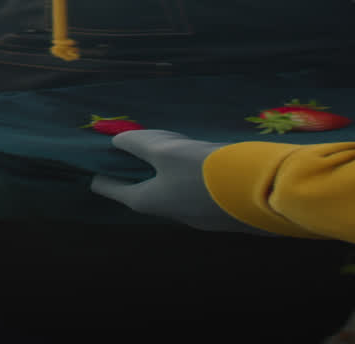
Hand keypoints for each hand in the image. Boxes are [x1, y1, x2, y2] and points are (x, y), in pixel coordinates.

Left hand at [90, 129, 275, 235]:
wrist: (261, 193)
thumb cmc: (201, 171)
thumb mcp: (163, 150)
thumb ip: (136, 144)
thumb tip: (116, 141)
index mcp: (146, 201)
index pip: (108, 188)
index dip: (99, 168)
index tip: (93, 154)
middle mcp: (167, 212)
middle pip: (141, 186)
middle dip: (137, 164)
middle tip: (135, 140)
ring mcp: (194, 214)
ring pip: (171, 185)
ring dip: (166, 166)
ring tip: (170, 143)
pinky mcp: (218, 209)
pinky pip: (194, 187)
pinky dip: (190, 171)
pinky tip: (201, 155)